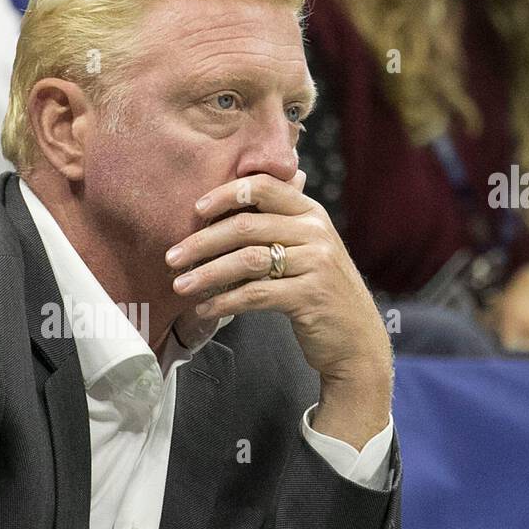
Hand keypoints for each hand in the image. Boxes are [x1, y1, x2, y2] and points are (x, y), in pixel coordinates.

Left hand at [166, 171, 392, 447]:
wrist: (356, 341)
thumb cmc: (320, 293)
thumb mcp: (307, 251)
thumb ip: (276, 228)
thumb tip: (220, 214)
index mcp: (312, 213)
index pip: (264, 187)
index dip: (225, 194)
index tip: (195, 210)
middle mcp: (316, 232)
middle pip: (246, 225)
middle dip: (202, 241)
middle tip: (171, 257)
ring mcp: (316, 263)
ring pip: (247, 260)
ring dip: (207, 273)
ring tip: (180, 286)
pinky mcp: (310, 296)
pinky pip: (255, 294)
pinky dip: (224, 302)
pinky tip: (204, 310)